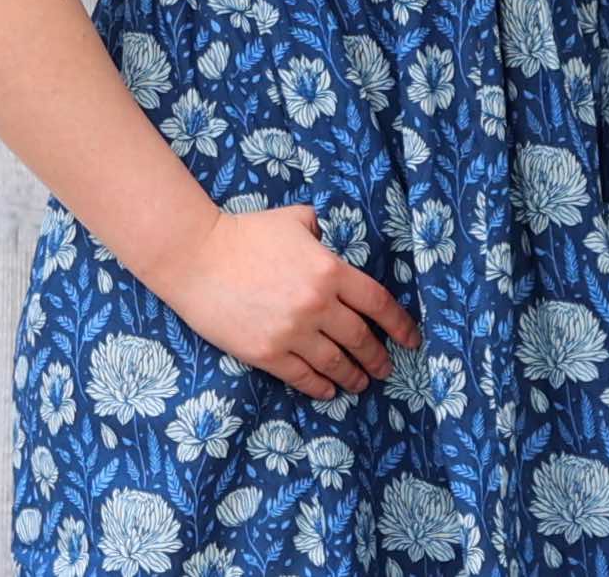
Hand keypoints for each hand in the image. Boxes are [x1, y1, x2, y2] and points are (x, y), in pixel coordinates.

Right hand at [155, 201, 423, 399]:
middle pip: (360, 338)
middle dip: (378, 357)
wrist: (197, 258)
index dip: (399, 324)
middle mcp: (317, 305)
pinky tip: (330, 389)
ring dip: (354, 375)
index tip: (411, 338)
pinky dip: (322, 386)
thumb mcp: (293, 220)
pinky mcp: (268, 353)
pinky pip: (304, 377)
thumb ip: (319, 230)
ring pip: (335, 363)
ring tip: (362, 382)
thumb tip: (330, 239)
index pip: (377, 302)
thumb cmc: (244, 233)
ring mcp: (292, 332)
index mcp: (328, 269)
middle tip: (386, 367)